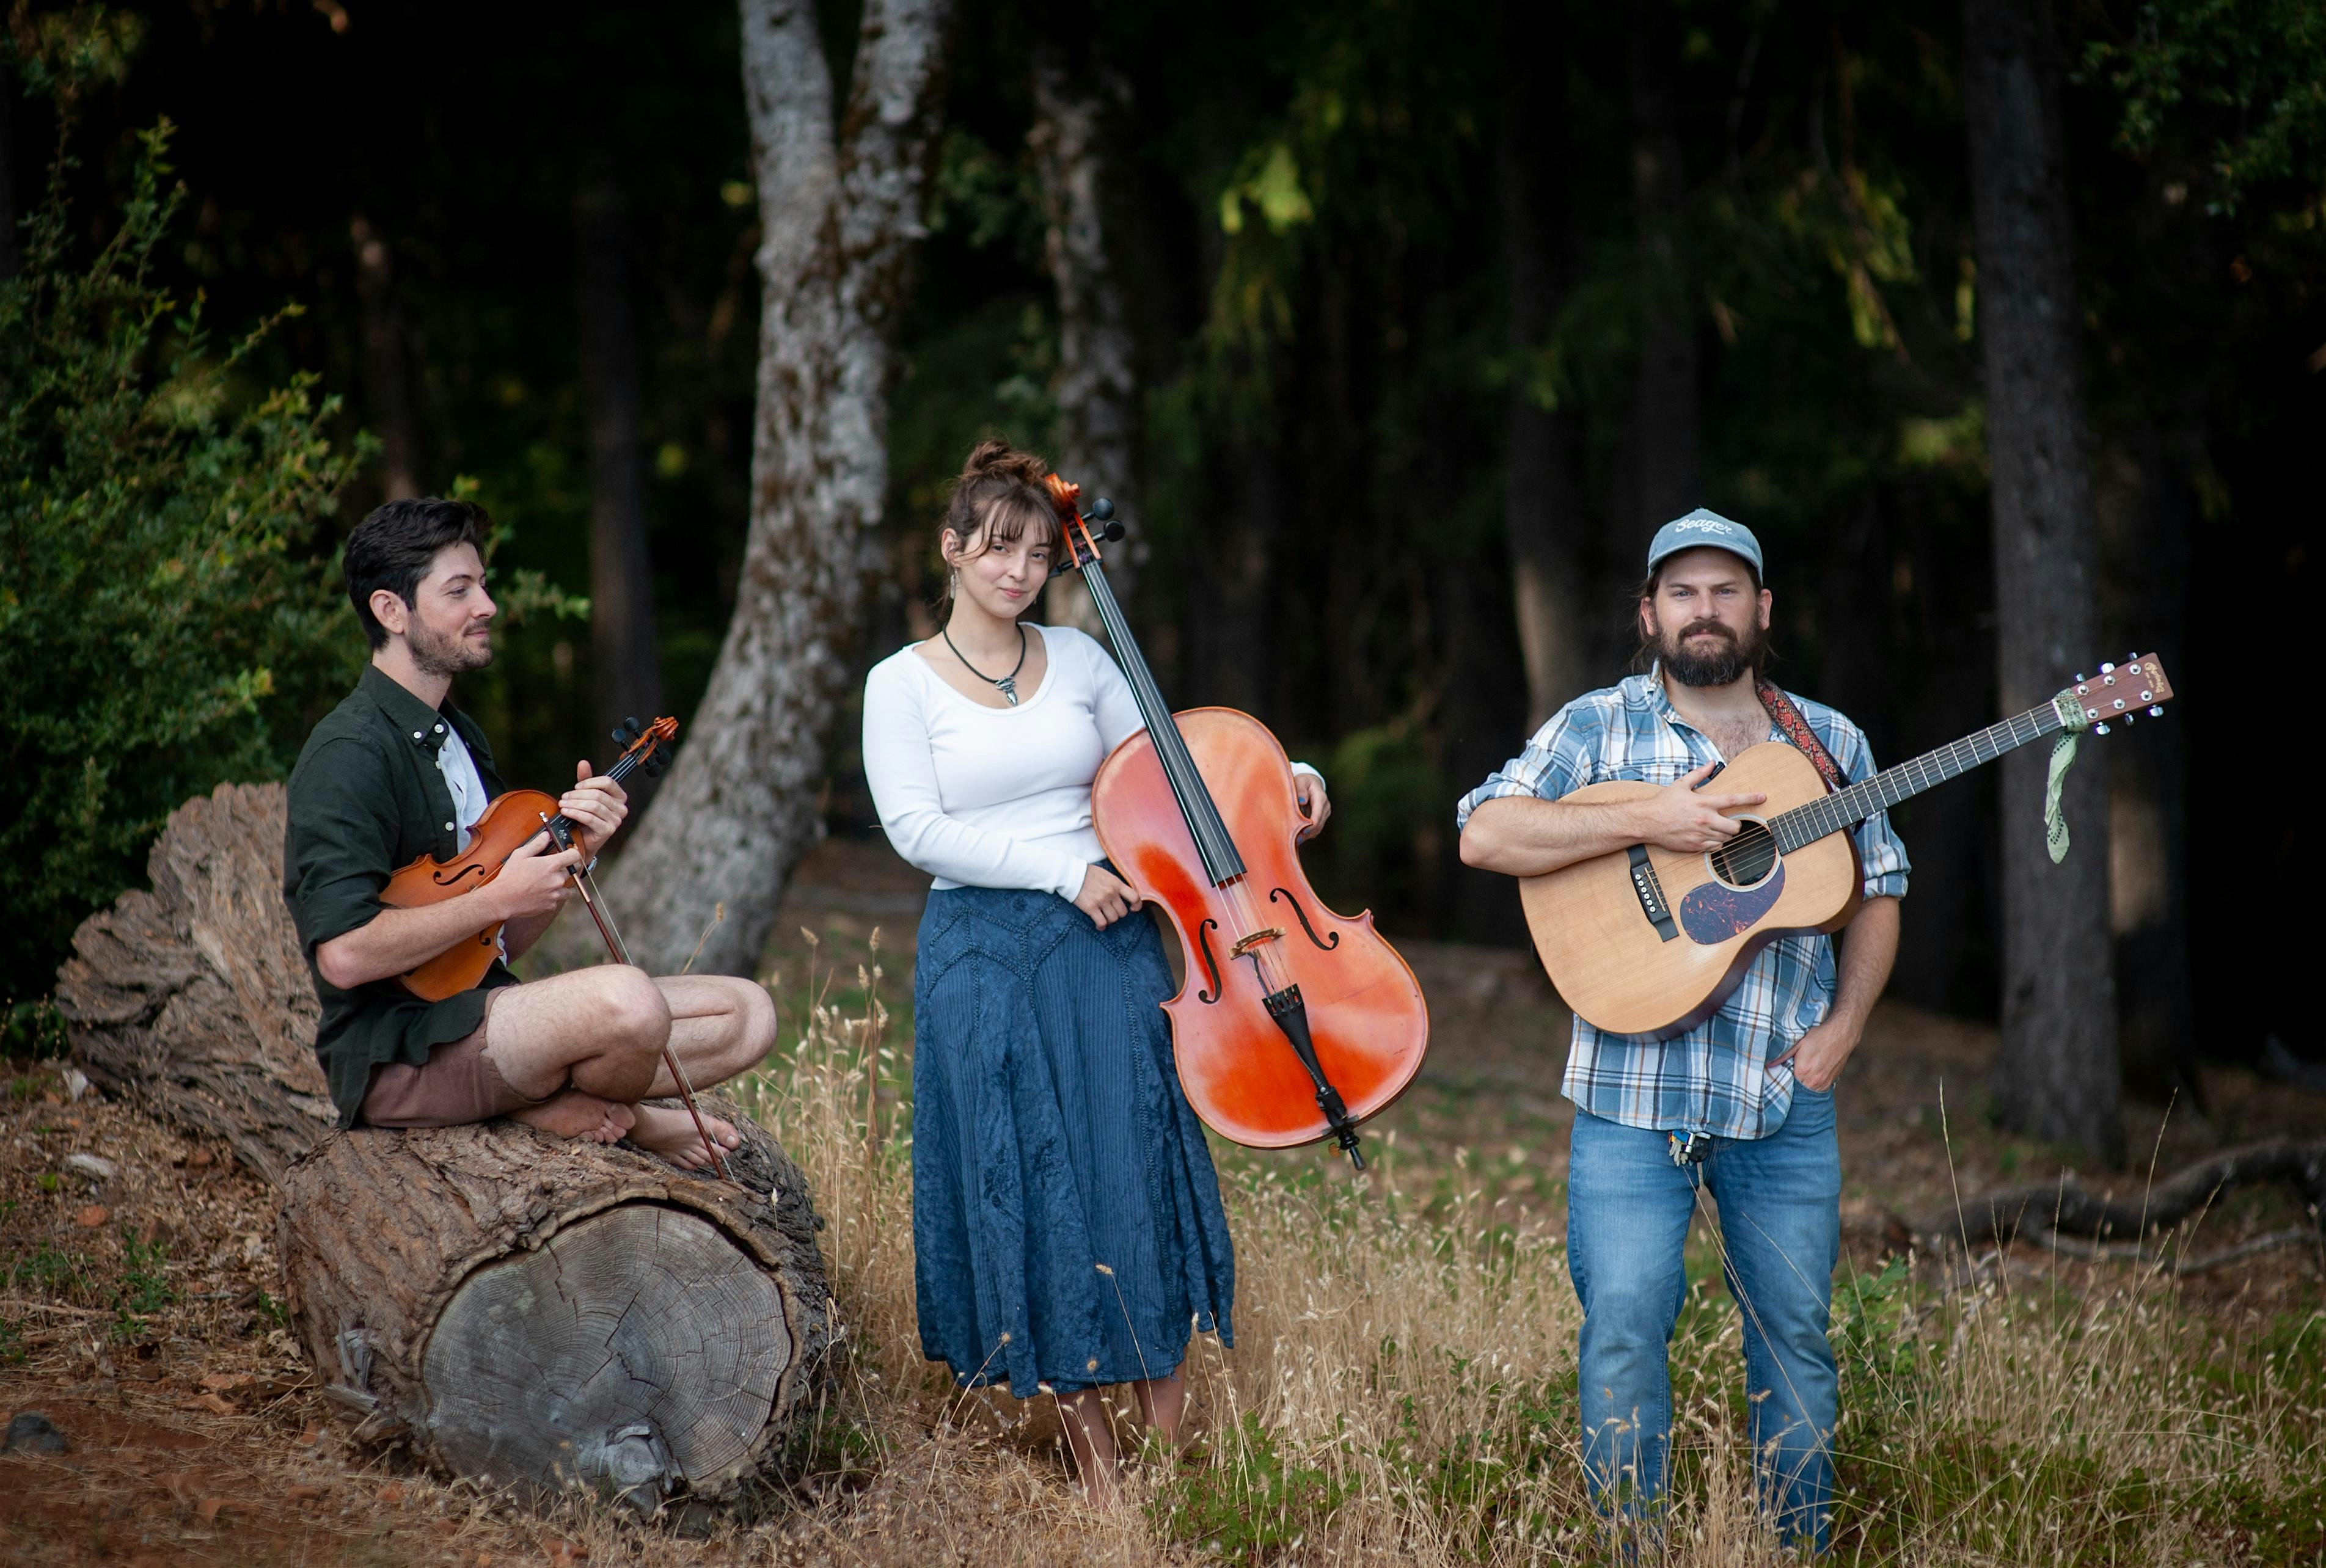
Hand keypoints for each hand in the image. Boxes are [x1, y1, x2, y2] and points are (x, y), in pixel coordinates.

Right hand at [491, 829, 581, 923]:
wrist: (502, 899)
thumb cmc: (510, 878)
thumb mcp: (520, 855)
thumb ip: (536, 844)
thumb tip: (546, 836)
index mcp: (551, 865)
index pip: (575, 856)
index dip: (572, 853)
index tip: (569, 854)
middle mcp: (557, 879)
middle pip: (571, 872)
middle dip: (563, 870)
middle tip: (551, 870)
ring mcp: (555, 894)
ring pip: (569, 888)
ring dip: (562, 885)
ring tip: (549, 884)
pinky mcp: (551, 906)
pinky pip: (559, 900)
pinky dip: (554, 897)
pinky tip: (543, 894)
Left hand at [557, 760, 627, 851]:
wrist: (582, 841)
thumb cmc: (585, 818)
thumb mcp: (585, 795)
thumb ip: (586, 779)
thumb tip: (583, 763)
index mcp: (619, 797)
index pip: (608, 782)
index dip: (590, 782)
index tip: (576, 786)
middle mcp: (621, 808)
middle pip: (598, 794)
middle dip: (577, 795)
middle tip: (564, 797)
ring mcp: (616, 820)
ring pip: (593, 806)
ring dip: (574, 804)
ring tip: (562, 805)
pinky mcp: (608, 831)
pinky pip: (589, 818)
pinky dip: (575, 813)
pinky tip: (566, 812)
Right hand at [1072, 864, 1136, 930]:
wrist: (1071, 874)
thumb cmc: (1088, 874)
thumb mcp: (1106, 875)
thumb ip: (1116, 884)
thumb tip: (1123, 895)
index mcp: (1116, 883)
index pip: (1134, 897)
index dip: (1137, 905)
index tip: (1133, 909)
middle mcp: (1111, 892)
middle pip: (1123, 912)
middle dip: (1118, 914)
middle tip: (1111, 912)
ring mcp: (1101, 900)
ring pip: (1113, 919)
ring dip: (1110, 920)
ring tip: (1104, 918)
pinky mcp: (1090, 907)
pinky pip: (1101, 922)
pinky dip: (1101, 926)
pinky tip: (1099, 925)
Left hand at [1294, 775, 1332, 841]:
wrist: (1311, 783)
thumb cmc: (1303, 782)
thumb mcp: (1300, 781)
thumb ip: (1300, 790)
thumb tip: (1302, 800)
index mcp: (1320, 797)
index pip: (1318, 814)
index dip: (1311, 824)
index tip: (1303, 831)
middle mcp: (1325, 806)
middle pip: (1319, 824)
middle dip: (1308, 833)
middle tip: (1295, 840)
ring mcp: (1325, 813)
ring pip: (1318, 828)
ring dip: (1308, 835)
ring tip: (1295, 841)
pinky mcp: (1322, 818)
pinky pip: (1316, 828)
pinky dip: (1308, 833)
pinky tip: (1299, 837)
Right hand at [1638, 761, 1765, 854]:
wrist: (1647, 822)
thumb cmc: (1663, 803)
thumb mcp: (1681, 784)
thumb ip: (1699, 774)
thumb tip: (1711, 763)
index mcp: (1704, 802)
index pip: (1733, 800)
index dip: (1751, 798)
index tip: (1762, 797)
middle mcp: (1705, 819)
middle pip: (1735, 826)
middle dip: (1736, 824)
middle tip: (1730, 822)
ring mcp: (1701, 834)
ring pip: (1726, 837)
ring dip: (1726, 833)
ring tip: (1717, 828)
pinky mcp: (1696, 846)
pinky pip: (1716, 847)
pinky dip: (1717, 843)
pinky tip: (1709, 837)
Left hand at [1770, 1015, 1858, 1091]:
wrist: (1842, 1034)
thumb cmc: (1819, 1036)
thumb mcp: (1798, 1043)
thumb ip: (1783, 1055)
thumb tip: (1768, 1064)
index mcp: (1802, 1072)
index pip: (1787, 1082)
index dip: (1784, 1078)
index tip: (1782, 1073)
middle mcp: (1813, 1081)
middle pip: (1798, 1087)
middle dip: (1793, 1081)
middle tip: (1792, 1071)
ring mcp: (1824, 1083)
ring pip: (1809, 1089)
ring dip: (1805, 1083)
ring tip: (1803, 1071)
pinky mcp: (1832, 1082)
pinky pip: (1819, 1087)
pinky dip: (1814, 1082)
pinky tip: (1812, 1073)